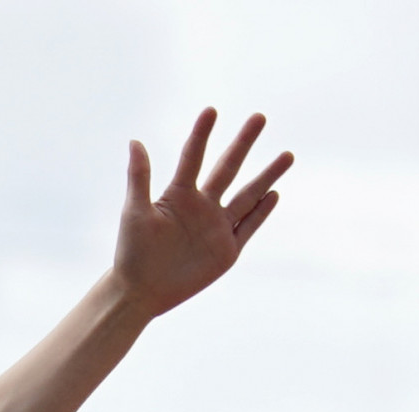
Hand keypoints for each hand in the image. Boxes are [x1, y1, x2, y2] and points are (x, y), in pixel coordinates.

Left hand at [114, 109, 292, 317]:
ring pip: (248, 196)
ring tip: (287, 155)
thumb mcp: (133, 213)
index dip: (201, 135)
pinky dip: (262, 213)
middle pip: (228, 169)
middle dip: (243, 144)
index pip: (193, 158)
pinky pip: (249, 227)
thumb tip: (135, 140)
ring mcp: (216, 228)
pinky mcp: (226, 251)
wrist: (139, 292)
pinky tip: (274, 195)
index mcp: (179, 195)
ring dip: (267, 176)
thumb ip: (139, 178)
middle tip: (259, 117)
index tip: (211, 111)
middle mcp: (202, 206)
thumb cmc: (131, 253)